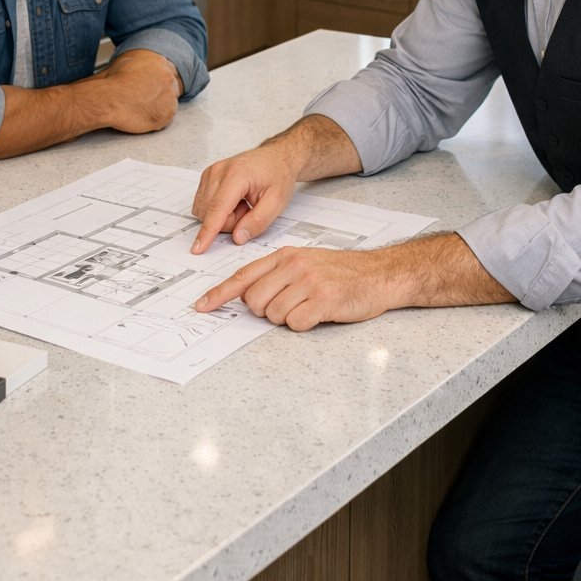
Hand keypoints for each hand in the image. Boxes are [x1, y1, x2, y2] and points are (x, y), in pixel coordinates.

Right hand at [99, 49, 181, 132]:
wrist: (110, 100)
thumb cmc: (112, 83)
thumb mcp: (123, 63)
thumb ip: (138, 64)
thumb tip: (137, 68)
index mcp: (159, 62)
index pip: (168, 71)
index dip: (159, 82)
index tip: (152, 88)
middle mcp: (168, 77)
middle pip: (171, 87)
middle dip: (161, 94)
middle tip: (146, 100)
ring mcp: (170, 96)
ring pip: (170, 103)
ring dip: (159, 107)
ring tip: (142, 109)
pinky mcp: (167, 113)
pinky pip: (167, 118)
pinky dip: (157, 120)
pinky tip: (143, 116)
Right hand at [190, 139, 303, 253]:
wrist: (276, 157)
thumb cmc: (278, 175)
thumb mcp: (277, 202)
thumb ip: (258, 222)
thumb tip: (237, 237)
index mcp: (237, 175)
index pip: (217, 208)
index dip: (208, 231)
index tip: (198, 247)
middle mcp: (219, 171)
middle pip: (210, 212)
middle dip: (229, 221)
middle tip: (249, 211)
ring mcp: (211, 172)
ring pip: (204, 210)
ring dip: (224, 216)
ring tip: (243, 205)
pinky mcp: (207, 176)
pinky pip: (204, 204)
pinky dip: (218, 209)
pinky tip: (234, 201)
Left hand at [194, 246, 398, 330]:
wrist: (378, 274)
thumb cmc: (341, 271)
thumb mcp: (305, 262)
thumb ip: (277, 274)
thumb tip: (249, 295)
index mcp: (285, 255)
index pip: (243, 276)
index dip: (220, 294)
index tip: (202, 306)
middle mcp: (293, 265)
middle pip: (255, 301)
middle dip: (267, 311)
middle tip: (291, 304)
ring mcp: (308, 282)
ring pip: (274, 315)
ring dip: (288, 318)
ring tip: (309, 306)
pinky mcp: (323, 300)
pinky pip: (296, 323)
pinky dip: (304, 325)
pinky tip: (319, 313)